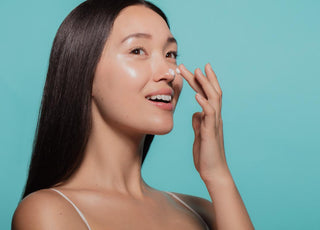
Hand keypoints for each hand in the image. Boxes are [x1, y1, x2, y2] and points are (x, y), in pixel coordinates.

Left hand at [178, 63, 229, 181]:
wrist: (213, 171)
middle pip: (211, 92)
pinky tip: (197, 96)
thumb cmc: (206, 154)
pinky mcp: (211, 132)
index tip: (195, 69)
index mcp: (210, 117)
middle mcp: (214, 117)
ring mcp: (214, 124)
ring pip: (213, 99)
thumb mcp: (199, 134)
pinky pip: (209, 115)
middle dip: (201, 78)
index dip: (201, 82)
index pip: (207, 95)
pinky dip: (204, 104)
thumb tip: (195, 113)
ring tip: (197, 72)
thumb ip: (198, 122)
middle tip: (192, 65)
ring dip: (205, 85)